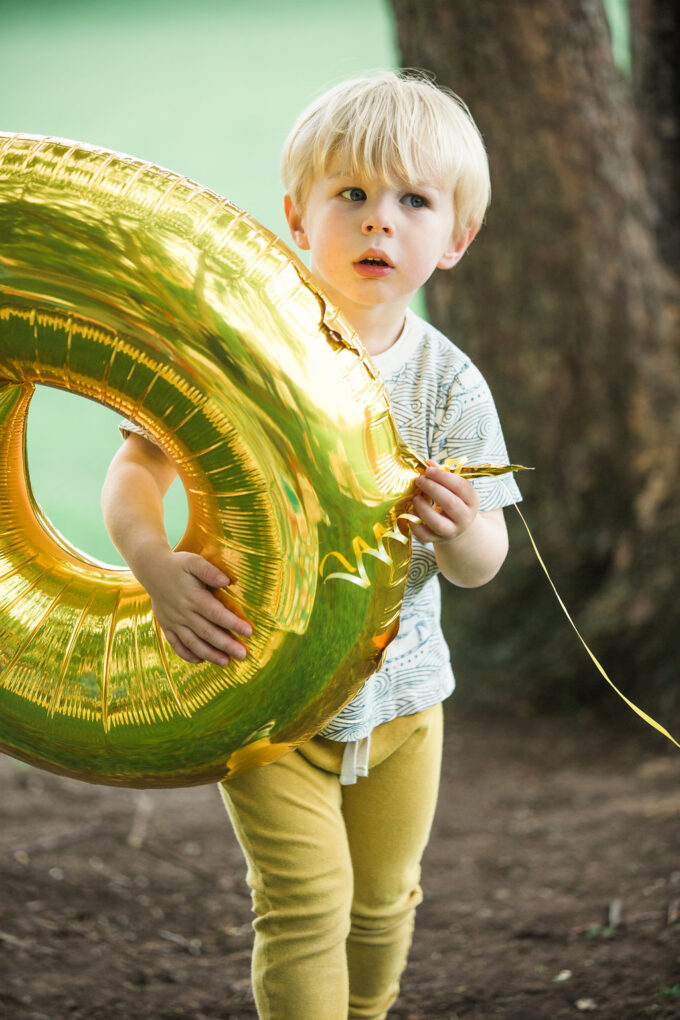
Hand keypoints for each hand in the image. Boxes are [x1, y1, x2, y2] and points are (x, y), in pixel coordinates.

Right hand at [141, 550, 253, 665]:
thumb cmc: (178, 565)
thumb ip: (210, 571)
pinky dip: (188, 654)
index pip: (216, 613)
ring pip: (192, 642)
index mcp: (193, 597)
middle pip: (207, 632)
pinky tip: (201, 661)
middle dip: (226, 645)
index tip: (249, 632)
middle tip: (243, 655)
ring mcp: (174, 622)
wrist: (151, 570)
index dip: (232, 623)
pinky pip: (176, 645)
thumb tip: (227, 581)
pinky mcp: (167, 626)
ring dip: (210, 654)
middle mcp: (183, 612)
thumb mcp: (193, 561)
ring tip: (226, 662)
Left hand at [411, 460, 479, 544]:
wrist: (459, 527)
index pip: (461, 487)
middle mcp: (464, 517)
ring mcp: (451, 531)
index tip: (428, 470)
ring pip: (437, 522)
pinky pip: (424, 536)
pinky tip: (410, 512)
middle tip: (419, 480)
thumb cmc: (454, 501)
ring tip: (415, 497)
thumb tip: (428, 462)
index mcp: (472, 501)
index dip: (443, 476)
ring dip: (423, 508)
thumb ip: (443, 475)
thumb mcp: (454, 488)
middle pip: (450, 503)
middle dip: (432, 489)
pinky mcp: (437, 540)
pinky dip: (415, 525)